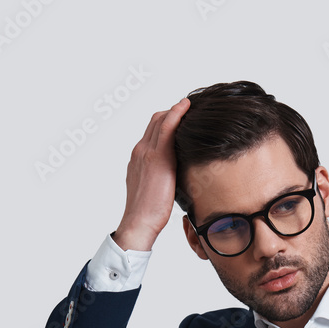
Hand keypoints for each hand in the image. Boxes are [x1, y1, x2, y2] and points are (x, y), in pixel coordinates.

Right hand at [113, 97, 190, 250]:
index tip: (179, 119)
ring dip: (175, 110)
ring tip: (190, 105)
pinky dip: (176, 114)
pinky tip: (186, 106)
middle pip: (155, 122)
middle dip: (171, 113)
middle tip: (188, 109)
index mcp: (138, 158)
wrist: (139, 221)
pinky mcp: (158, 158)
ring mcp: (147, 152)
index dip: (166, 122)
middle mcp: (140, 151)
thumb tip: (174, 179)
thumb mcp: (154, 190)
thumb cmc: (148, 213)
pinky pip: (167, 128)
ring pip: (160, 121)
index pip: (152, 132)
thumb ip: (161, 178)